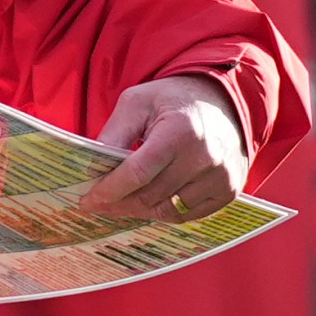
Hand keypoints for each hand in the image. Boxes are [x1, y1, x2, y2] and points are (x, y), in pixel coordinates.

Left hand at [82, 75, 248, 223]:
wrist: (221, 100)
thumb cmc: (173, 100)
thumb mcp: (137, 102)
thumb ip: (114, 133)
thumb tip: (93, 170)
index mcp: (180, 132)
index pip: (137, 174)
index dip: (109, 190)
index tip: (87, 199)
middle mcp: (204, 158)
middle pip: (150, 196)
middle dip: (117, 204)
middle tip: (96, 205)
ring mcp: (220, 178)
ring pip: (167, 211)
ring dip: (138, 211)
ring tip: (119, 205)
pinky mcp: (228, 190)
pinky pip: (188, 215)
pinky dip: (163, 213)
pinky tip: (147, 205)